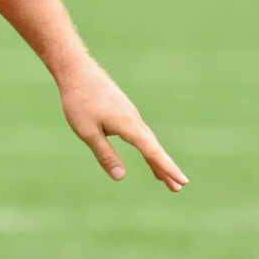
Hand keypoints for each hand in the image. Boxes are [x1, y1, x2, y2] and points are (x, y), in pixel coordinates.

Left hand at [57, 58, 187, 191]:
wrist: (76, 71)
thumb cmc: (79, 101)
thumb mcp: (87, 132)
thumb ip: (105, 154)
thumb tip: (120, 177)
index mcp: (128, 125)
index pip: (152, 152)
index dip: (167, 168)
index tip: (182, 182)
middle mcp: (134, 119)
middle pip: (153, 148)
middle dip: (165, 168)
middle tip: (178, 188)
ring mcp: (130, 113)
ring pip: (147, 140)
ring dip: (156, 158)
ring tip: (162, 177)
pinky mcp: (123, 109)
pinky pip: (139, 132)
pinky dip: (146, 145)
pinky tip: (145, 150)